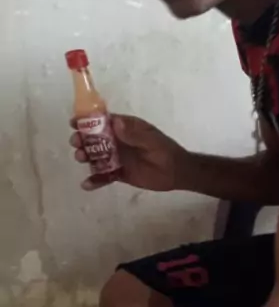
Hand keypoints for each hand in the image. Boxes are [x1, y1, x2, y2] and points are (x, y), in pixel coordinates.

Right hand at [70, 114, 189, 191]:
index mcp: (125, 129)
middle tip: (76, 144)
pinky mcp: (119, 174)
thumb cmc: (165, 151)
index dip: (88, 121)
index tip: (74, 123)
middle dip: (83, 140)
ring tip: (81, 159)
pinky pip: (103, 176)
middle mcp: (118, 142)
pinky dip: (94, 180)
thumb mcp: (151, 139)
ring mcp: (117, 158)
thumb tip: (116, 123)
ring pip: (96, 157)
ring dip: (85, 157)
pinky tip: (86, 185)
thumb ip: (134, 133)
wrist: (176, 173)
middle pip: (95, 139)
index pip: (103, 122)